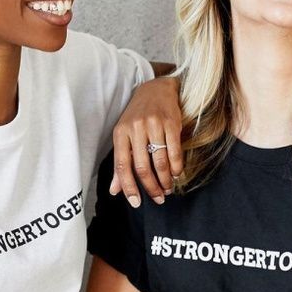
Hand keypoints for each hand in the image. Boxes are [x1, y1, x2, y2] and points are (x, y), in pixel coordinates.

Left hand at [111, 75, 183, 205]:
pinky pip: (174, 151)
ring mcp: (153, 124)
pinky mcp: (171, 122)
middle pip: (142, 167)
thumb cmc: (137, 116)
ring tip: (168, 188)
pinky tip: (176, 174)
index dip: (128, 186)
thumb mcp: (124, 136)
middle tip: (159, 198)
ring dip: (165, 180)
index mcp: (120, 133)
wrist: (156, 88)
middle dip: (151, 187)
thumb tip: (114, 191)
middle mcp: (135, 128)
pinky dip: (176, 167)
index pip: (122, 165)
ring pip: (159, 161)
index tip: (136, 203)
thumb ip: (121, 163)